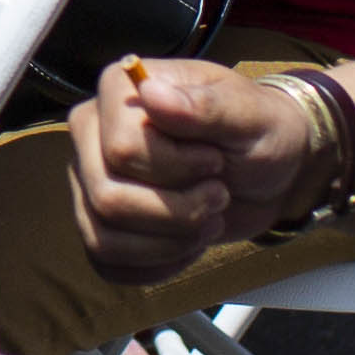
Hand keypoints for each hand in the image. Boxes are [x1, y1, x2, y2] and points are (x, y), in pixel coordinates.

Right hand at [67, 60, 327, 285]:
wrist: (265, 173)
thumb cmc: (257, 132)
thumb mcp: (248, 116)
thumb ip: (205, 106)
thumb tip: (151, 92)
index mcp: (118, 89)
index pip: (123, 150)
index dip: (178, 169)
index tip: (215, 160)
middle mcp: (91, 131)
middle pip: (108, 199)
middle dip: (179, 211)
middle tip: (218, 194)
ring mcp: (88, 178)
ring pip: (104, 238)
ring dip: (171, 242)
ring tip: (206, 219)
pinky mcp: (97, 221)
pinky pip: (106, 263)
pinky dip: (157, 264)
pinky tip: (187, 244)